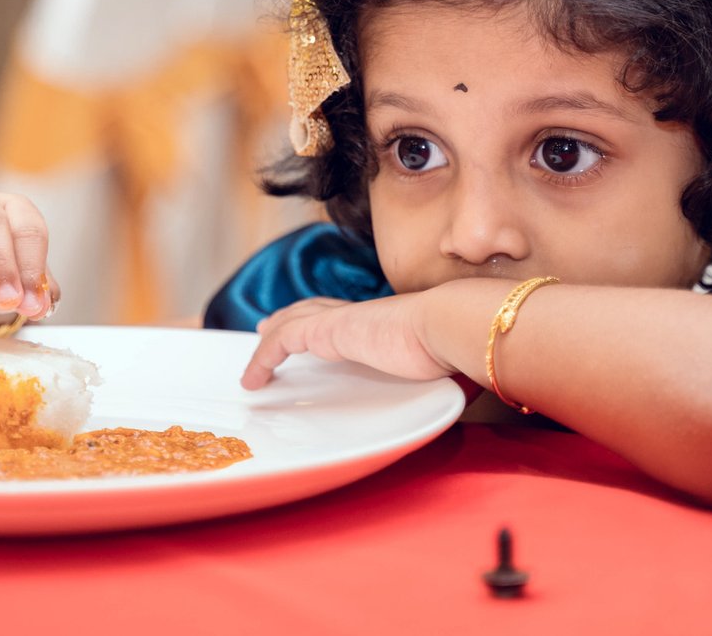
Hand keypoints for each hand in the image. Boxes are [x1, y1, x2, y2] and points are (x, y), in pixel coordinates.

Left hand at [240, 293, 455, 388]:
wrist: (446, 326)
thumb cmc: (452, 350)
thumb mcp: (433, 367)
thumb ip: (430, 374)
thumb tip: (458, 399)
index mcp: (381, 322)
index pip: (343, 318)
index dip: (321, 321)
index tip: (310, 332)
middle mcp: (359, 316)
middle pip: (311, 312)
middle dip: (288, 319)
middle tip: (267, 329)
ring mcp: (341, 320)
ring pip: (291, 324)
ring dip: (269, 342)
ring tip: (253, 365)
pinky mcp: (327, 329)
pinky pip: (282, 341)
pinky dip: (263, 358)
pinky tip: (253, 378)